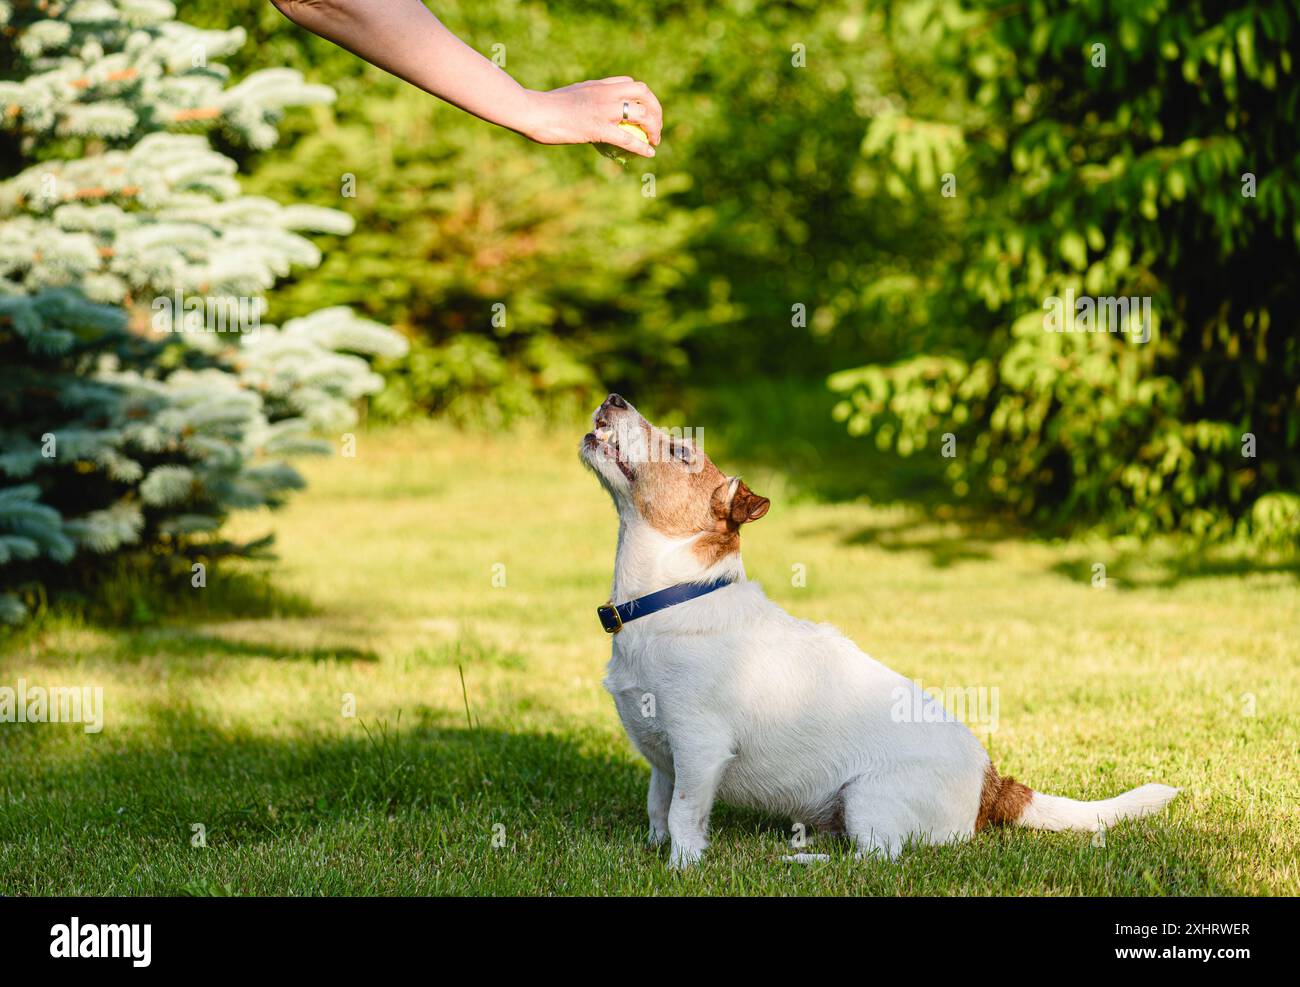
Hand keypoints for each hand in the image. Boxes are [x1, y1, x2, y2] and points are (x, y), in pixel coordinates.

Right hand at [522, 77, 661, 156]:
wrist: (534, 111)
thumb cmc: (544, 107)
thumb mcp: (569, 97)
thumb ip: (584, 100)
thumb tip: (587, 111)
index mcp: (598, 85)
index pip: (629, 82)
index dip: (641, 96)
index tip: (643, 109)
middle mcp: (605, 93)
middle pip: (643, 93)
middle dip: (655, 109)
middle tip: (655, 127)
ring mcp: (603, 110)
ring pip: (641, 114)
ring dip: (653, 128)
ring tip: (654, 140)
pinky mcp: (598, 128)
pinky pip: (627, 138)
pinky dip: (642, 146)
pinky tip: (649, 153)